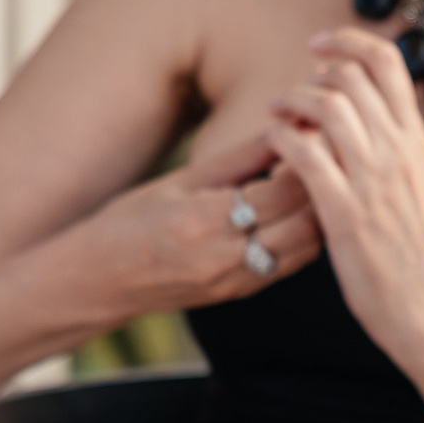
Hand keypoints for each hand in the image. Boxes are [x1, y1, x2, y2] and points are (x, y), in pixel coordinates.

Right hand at [75, 134, 319, 315]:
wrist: (98, 281)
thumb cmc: (131, 220)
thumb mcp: (182, 180)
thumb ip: (240, 158)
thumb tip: (286, 128)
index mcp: (204, 222)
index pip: (283, 191)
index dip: (307, 160)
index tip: (314, 135)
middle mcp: (224, 258)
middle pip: (305, 221)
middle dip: (322, 185)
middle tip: (324, 156)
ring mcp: (235, 282)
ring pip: (307, 247)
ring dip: (318, 213)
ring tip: (314, 181)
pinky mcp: (240, 293)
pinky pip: (290, 264)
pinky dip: (304, 235)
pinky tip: (298, 211)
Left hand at [265, 29, 423, 361]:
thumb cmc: (415, 255)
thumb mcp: (415, 188)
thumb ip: (394, 152)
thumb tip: (367, 120)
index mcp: (415, 141)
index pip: (387, 63)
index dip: (349, 42)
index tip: (319, 45)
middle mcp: (398, 152)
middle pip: (352, 76)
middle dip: (312, 71)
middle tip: (291, 89)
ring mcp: (372, 180)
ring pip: (328, 107)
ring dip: (292, 100)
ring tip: (275, 112)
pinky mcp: (345, 212)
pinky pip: (305, 154)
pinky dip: (283, 138)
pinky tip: (273, 144)